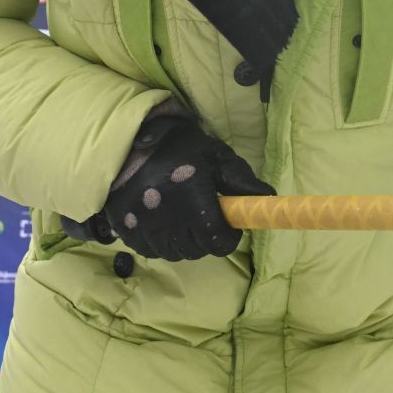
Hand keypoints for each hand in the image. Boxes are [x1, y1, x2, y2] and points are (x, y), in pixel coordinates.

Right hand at [99, 114, 273, 260]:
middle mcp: (166, 217)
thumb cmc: (179, 148)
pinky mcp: (125, 230)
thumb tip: (268, 197)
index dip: (228, 238)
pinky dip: (162, 243)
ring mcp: (143, 226)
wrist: (130, 140)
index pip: (217, 240)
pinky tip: (164, 222)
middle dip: (208, 239)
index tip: (230, 227)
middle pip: (197, 250)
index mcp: (191, 198)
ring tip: (185, 220)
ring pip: (174, 253)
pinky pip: (151, 251)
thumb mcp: (215, 156)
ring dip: (185, 243)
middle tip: (207, 220)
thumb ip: (240, 179)